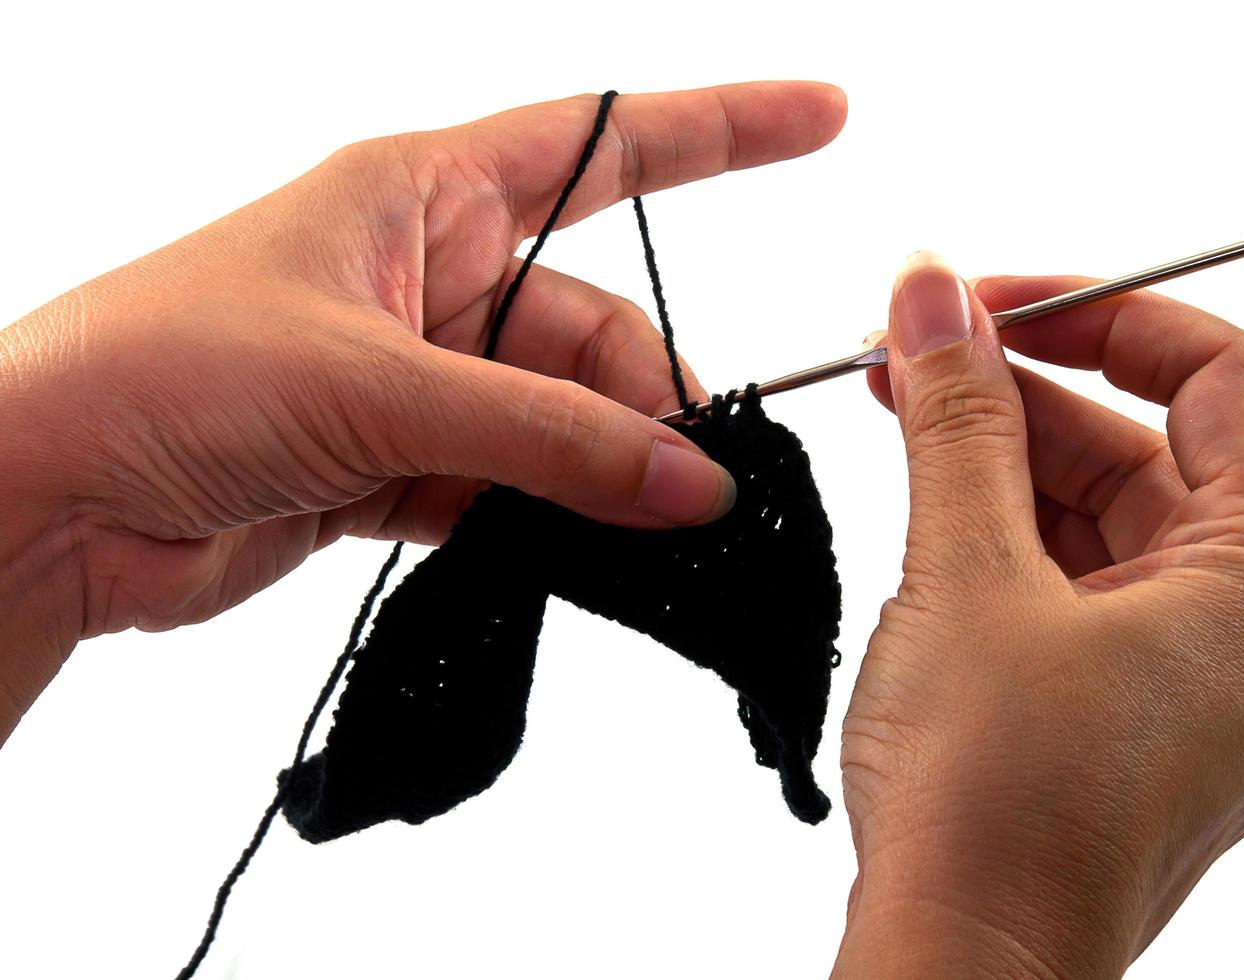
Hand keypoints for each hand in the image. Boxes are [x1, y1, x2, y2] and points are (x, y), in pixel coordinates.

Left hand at [0, 82, 846, 738]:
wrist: (42, 496)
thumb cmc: (161, 370)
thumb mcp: (377, 384)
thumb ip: (547, 438)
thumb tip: (689, 479)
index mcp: (420, 195)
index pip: (600, 141)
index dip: (720, 124)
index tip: (820, 115)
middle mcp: (428, 278)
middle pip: (592, 327)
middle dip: (651, 398)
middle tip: (699, 478)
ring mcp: (417, 377)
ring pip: (560, 420)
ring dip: (603, 473)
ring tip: (646, 528)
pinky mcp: (394, 466)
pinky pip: (512, 488)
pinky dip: (550, 523)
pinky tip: (578, 553)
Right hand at [835, 254, 1243, 977]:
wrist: (962, 971)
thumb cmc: (996, 812)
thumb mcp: (966, 572)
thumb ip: (957, 416)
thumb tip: (936, 297)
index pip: (1223, 378)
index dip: (1108, 314)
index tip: (997, 301)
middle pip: (1154, 452)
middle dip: (1029, 392)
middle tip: (916, 357)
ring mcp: (1193, 688)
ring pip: (1110, 526)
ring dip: (1008, 466)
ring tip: (902, 427)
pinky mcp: (1131, 725)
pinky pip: (1085, 598)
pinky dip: (1013, 546)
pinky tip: (931, 520)